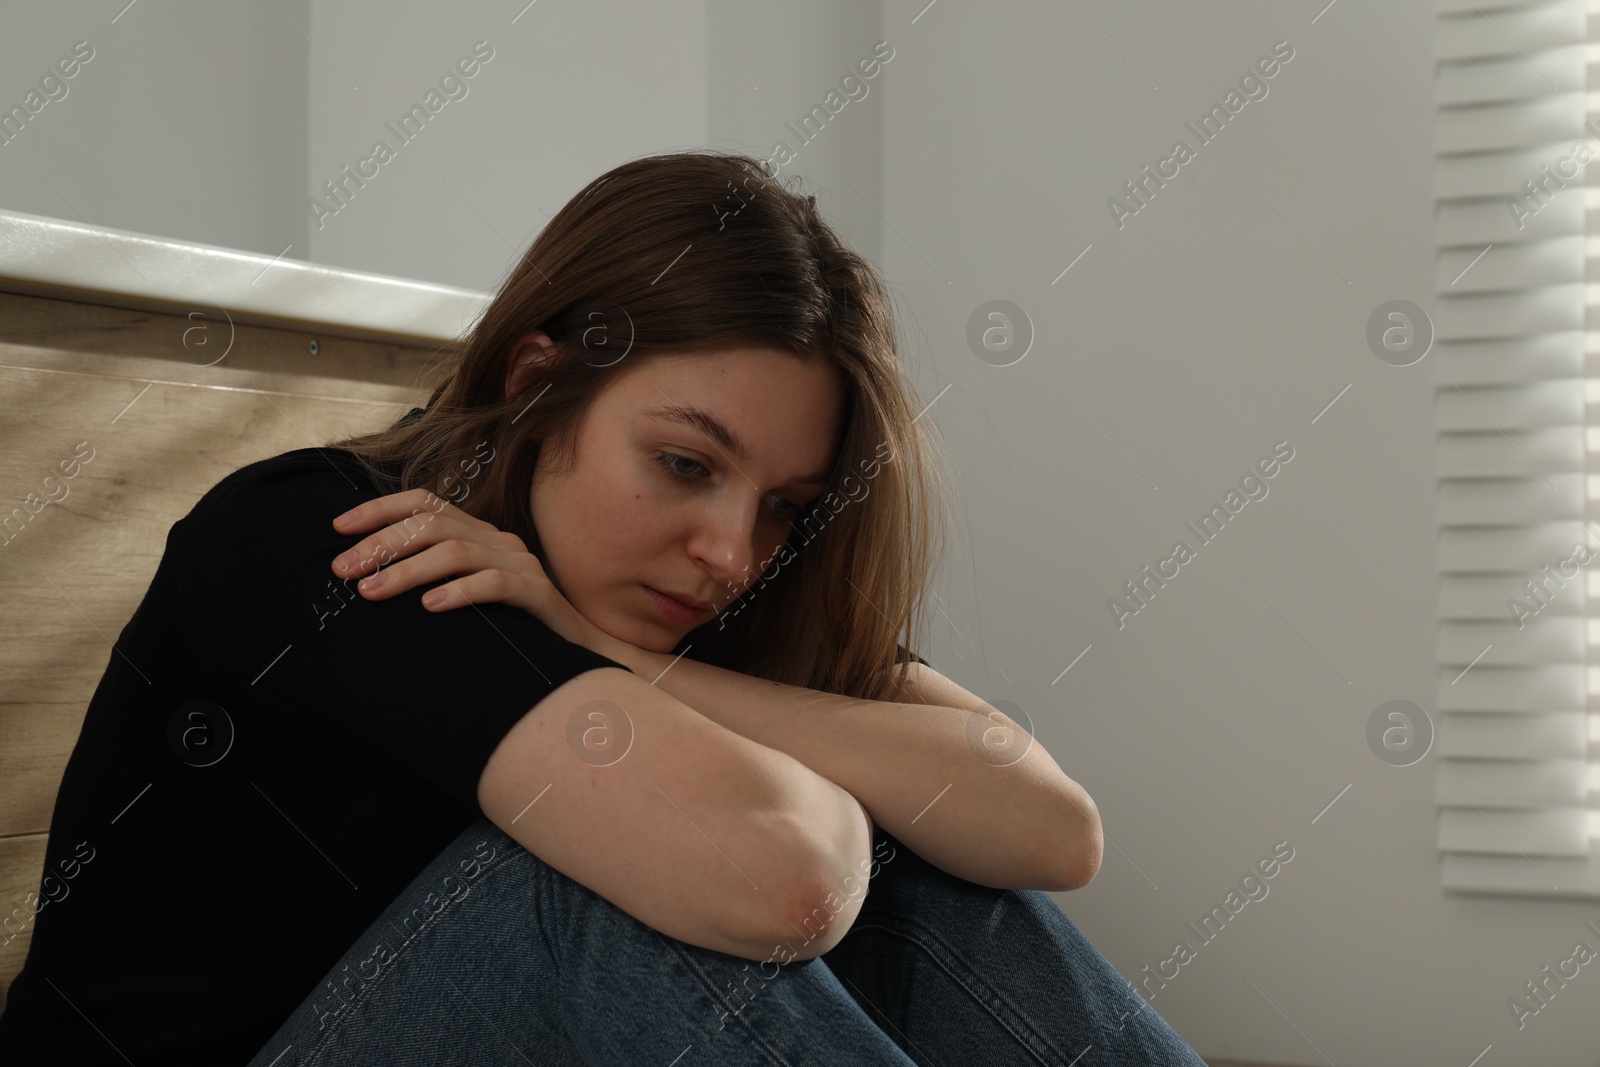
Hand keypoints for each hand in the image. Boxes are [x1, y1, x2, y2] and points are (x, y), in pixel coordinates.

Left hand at [328, 488, 628, 662]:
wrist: (578, 655)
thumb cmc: (512, 630)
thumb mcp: (466, 597)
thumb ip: (433, 580)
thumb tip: (369, 579)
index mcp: (479, 534)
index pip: (426, 503)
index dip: (380, 509)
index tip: (338, 528)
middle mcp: (498, 541)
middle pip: (434, 525)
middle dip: (382, 544)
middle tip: (343, 570)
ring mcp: (520, 565)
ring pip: (456, 551)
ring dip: (407, 571)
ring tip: (371, 593)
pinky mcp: (538, 594)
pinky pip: (494, 585)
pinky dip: (459, 592)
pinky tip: (430, 608)